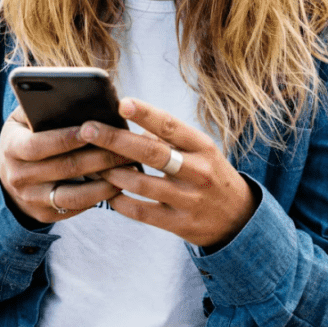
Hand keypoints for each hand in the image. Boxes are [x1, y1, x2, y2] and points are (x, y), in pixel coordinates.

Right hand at [0, 107, 133, 223]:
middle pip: (64, 168)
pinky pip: (76, 208)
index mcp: (12, 147)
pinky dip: (99, 196)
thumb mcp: (24, 117)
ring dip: (105, 182)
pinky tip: (119, 183)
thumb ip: (41, 106)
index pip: (39, 144)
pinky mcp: (44, 215)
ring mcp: (31, 199)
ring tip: (129, 167)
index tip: (91, 128)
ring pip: (73, 195)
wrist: (8, 172)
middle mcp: (18, 177)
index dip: (65, 138)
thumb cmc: (26, 133)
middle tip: (127, 147)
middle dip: (98, 157)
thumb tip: (73, 96)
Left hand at [80, 98, 258, 249]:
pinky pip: (143, 212)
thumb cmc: (211, 174)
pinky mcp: (180, 224)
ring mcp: (189, 200)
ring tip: (92, 163)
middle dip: (116, 139)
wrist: (239, 218)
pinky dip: (121, 202)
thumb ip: (171, 138)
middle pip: (151, 152)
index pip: (170, 125)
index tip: (121, 102)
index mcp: (202, 146)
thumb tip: (132, 122)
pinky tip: (108, 193)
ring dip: (113, 172)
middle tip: (88, 129)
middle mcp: (197, 171)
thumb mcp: (202, 151)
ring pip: (142, 184)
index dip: (145, 113)